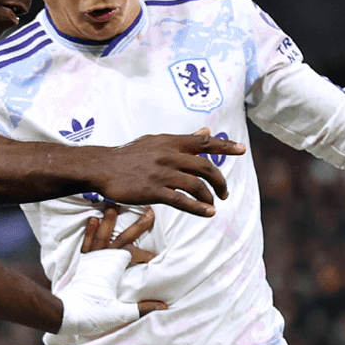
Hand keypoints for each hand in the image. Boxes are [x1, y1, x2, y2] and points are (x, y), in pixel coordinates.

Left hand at [81, 205, 163, 316]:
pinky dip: (90, 231)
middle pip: (123, 238)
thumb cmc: (91, 313)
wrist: (64, 314)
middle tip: (149, 212)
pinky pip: (86, 242)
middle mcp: (102, 259)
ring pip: (103, 235)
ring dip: (110, 220)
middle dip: (137, 226)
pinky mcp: (81, 263)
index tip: (156, 258)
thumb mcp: (119, 313)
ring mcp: (90, 259)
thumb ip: (141, 308)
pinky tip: (92, 219)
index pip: (134, 255)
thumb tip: (163, 306)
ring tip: (114, 205)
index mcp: (113, 268)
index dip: (146, 255)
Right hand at [88, 128, 245, 216]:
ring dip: (210, 197)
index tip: (242, 150)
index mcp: (170, 142)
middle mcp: (168, 155)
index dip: (225, 146)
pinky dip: (198, 208)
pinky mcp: (153, 191)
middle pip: (205, 166)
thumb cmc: (130, 155)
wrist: (102, 167)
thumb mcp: (156, 141)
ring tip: (214, 205)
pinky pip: (182, 200)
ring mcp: (161, 173)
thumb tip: (206, 131)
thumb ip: (183, 140)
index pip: (204, 142)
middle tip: (225, 192)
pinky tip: (207, 213)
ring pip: (196, 185)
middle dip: (220, 181)